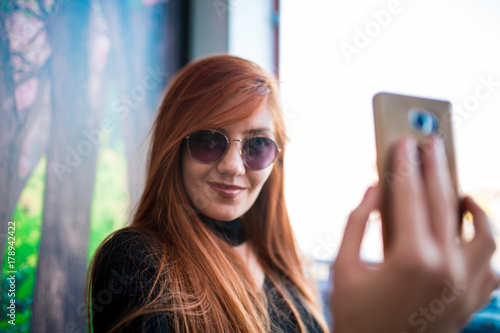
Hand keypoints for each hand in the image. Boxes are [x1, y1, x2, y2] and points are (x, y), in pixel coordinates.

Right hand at [331, 137, 497, 332]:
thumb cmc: (355, 317)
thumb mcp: (344, 267)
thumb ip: (358, 222)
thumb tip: (374, 189)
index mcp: (411, 260)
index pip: (409, 197)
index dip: (405, 165)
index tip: (404, 142)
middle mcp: (447, 270)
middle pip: (445, 203)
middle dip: (435, 168)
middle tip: (430, 143)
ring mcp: (465, 287)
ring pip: (484, 233)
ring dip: (473, 207)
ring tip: (458, 190)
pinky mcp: (471, 301)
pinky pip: (490, 264)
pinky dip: (482, 243)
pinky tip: (466, 234)